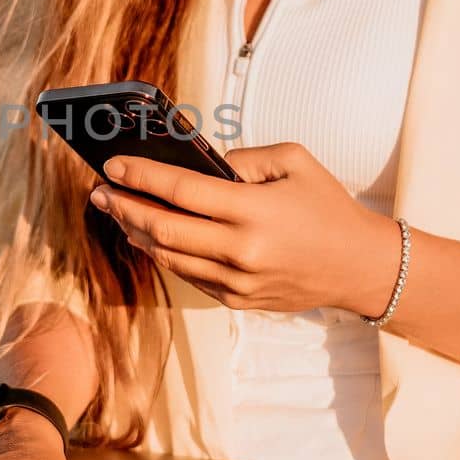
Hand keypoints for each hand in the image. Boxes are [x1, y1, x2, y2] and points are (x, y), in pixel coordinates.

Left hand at [87, 143, 401, 315]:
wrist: (360, 267)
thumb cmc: (327, 207)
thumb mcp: (293, 161)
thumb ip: (241, 159)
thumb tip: (196, 165)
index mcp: (254, 212)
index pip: (181, 192)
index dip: (140, 177)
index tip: (112, 166)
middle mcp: (241, 251)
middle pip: (163, 229)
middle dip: (124, 207)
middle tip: (99, 191)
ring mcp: (238, 281)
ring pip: (169, 257)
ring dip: (137, 232)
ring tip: (117, 210)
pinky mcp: (238, 301)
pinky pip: (189, 275)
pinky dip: (164, 254)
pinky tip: (149, 235)